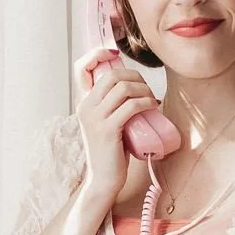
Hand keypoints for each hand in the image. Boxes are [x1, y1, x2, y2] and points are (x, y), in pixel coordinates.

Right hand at [73, 46, 159, 204]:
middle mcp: (86, 107)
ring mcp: (95, 118)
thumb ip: (112, 106)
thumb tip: (133, 86)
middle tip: (146, 90)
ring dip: (143, 89)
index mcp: (83, 103)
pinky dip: (146, 102)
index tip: (115, 56)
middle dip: (135, 76)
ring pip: (123, 87)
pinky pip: (131, 106)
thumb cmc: (111, 151)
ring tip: (151, 100)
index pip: (82, 68)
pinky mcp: (108, 130)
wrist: (104, 180)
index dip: (97, 54)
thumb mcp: (107, 123)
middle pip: (112, 74)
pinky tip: (153, 107)